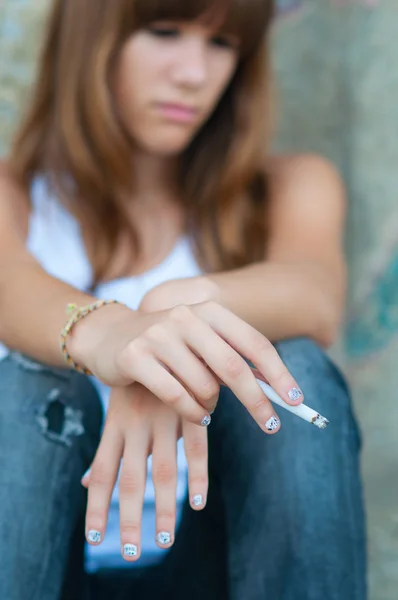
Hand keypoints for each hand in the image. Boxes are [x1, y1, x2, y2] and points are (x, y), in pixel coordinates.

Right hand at [70, 279, 303, 431]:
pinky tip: (196, 415)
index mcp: (209, 311)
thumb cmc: (166, 346)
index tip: (297, 400)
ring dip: (212, 407)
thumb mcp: (200, 344)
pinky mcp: (135, 355)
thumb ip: (230, 359)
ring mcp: (158, 334)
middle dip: (257, 401)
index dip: (278, 372)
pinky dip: (192, 412)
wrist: (109, 335)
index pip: (253, 342)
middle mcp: (185, 317)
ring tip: (207, 410)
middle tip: (272, 426)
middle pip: (233, 367)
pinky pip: (176, 396)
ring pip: (204, 386)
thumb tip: (274, 390)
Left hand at [81, 384, 208, 560]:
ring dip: (165, 508)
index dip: (98, 506)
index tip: (96, 537)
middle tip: (132, 552)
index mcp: (116, 425)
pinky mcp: (190, 410)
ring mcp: (163, 419)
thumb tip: (83, 483)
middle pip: (131, 481)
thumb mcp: (116, 409)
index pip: (102, 473)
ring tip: (165, 540)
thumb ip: (106, 448)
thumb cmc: (135, 380)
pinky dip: (197, 477)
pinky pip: (195, 449)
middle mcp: (136, 426)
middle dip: (130, 518)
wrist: (157, 330)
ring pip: (163, 472)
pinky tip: (198, 502)